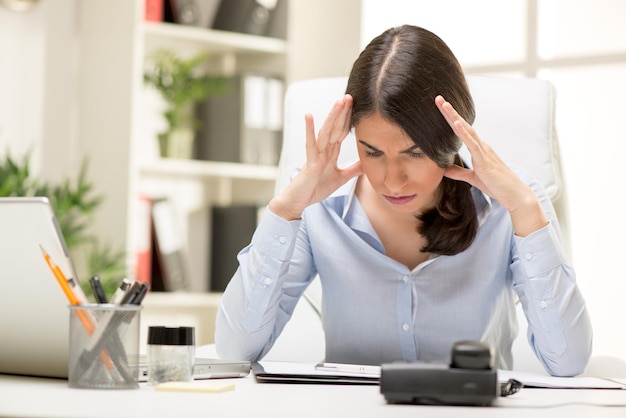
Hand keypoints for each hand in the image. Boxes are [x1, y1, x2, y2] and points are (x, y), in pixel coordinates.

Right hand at [269, 95, 362, 220]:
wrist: (299, 202)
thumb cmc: (316, 188)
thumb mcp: (341, 178)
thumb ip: (353, 169)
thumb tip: (368, 162)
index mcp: (330, 153)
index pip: (342, 132)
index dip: (349, 119)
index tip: (356, 104)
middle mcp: (323, 150)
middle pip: (335, 128)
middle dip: (343, 112)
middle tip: (350, 96)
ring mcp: (316, 155)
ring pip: (325, 132)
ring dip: (331, 117)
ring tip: (338, 102)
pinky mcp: (310, 163)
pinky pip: (310, 145)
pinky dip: (309, 131)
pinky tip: (309, 116)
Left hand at [435, 95, 547, 235]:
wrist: (514, 194)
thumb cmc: (496, 185)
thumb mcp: (472, 178)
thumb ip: (459, 173)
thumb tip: (444, 170)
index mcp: (478, 149)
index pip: (461, 131)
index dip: (450, 119)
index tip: (440, 108)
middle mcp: (481, 146)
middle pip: (462, 125)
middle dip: (450, 112)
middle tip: (438, 99)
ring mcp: (483, 151)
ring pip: (466, 130)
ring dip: (454, 117)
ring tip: (444, 105)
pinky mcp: (484, 160)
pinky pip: (472, 144)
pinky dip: (464, 133)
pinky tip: (456, 123)